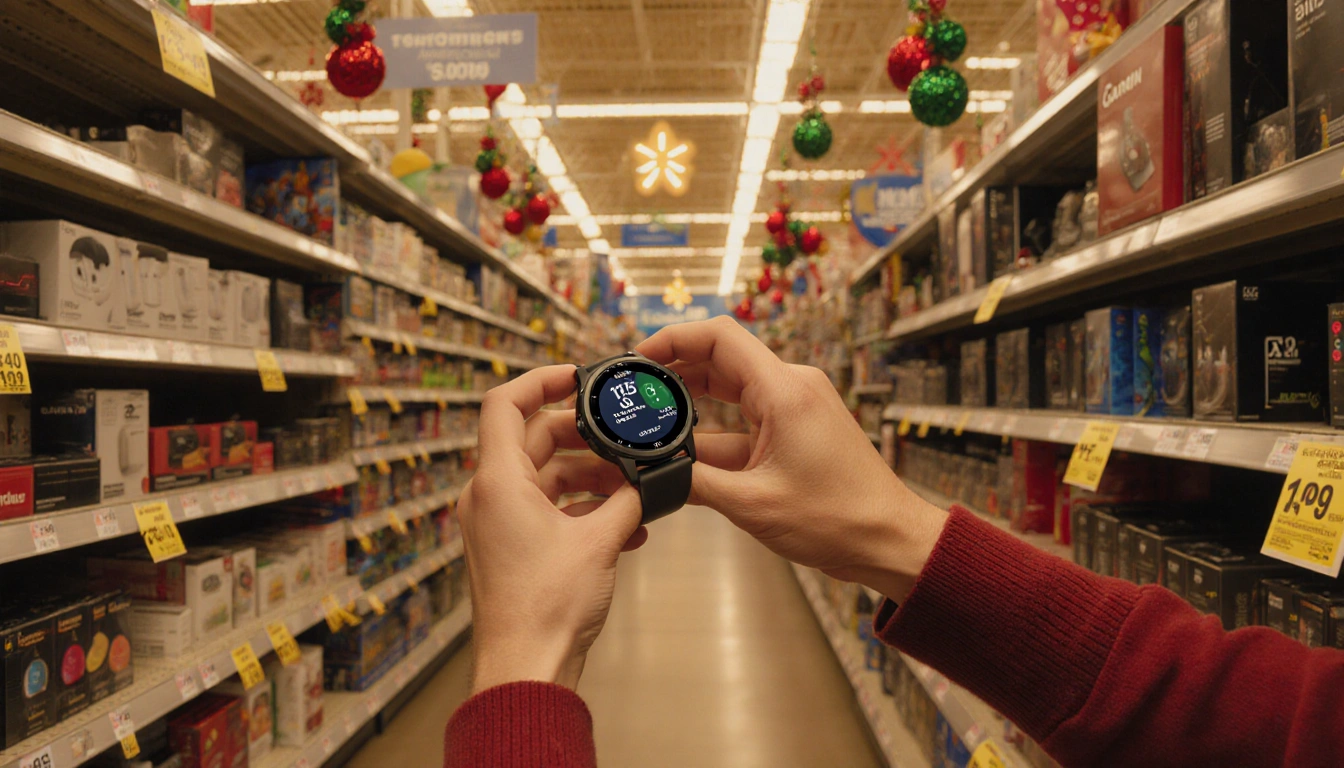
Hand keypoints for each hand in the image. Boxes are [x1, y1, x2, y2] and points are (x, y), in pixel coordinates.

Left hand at [459, 365, 645, 693]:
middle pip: (534, 440)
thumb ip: (628, 499)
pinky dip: (582, 509)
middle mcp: (488, 496)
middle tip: (624, 441)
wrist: (526, 668)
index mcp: (498, 481)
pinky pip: (546, 510)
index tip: (577, 376)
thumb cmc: (548, 607)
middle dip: (584, 439)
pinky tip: (625, 527)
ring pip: (545, 477)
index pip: (504, 403)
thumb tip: (650, 478)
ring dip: (590, 478)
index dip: (541, 380)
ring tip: (633, 491)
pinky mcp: (510, 549)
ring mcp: (496, 524)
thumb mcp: (600, 541)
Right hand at [637, 317, 948, 600]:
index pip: (719, 337)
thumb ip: (694, 482)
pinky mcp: (794, 431)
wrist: (889, 541)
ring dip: (689, 405)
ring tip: (647, 419)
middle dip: (673, 373)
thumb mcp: (753, 504)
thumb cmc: (839, 520)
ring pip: (728, 393)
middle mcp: (791, 388)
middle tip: (632, 392)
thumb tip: (649, 475)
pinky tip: (680, 452)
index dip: (673, 339)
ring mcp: (794, 409)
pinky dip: (712, 433)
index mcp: (785, 391)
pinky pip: (744, 421)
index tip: (638, 358)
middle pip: (719, 360)